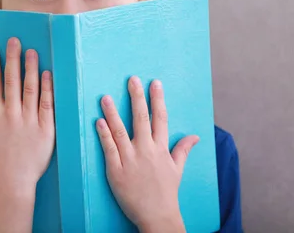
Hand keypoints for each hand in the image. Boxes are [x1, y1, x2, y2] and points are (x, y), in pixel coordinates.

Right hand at [0, 37, 55, 191]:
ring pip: (29, 89)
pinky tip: (47, 74)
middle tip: (14, 41)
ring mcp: (29, 120)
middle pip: (12, 81)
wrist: (14, 179)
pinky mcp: (45, 128)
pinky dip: (47, 88)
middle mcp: (11, 114)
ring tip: (32, 51)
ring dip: (30, 68)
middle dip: (12, 59)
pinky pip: (46, 104)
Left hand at [95, 77, 198, 232]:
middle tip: (132, 79)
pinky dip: (103, 134)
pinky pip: (109, 148)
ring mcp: (130, 159)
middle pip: (141, 118)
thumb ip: (183, 150)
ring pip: (120, 130)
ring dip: (113, 112)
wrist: (156, 215)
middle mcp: (146, 150)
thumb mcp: (177, 169)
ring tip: (106, 97)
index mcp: (161, 148)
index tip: (155, 83)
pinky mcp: (116, 170)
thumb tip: (195, 136)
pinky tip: (98, 121)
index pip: (160, 118)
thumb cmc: (167, 192)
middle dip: (137, 97)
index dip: (157, 99)